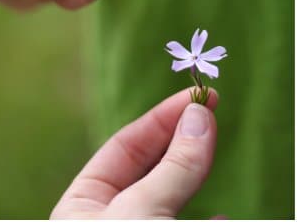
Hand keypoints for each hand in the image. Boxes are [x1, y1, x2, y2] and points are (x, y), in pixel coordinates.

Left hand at [51, 89, 217, 218]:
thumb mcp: (142, 210)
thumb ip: (173, 167)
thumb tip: (199, 115)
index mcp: (81, 205)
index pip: (124, 147)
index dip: (161, 118)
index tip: (197, 96)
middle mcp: (108, 220)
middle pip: (150, 170)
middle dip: (182, 142)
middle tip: (212, 110)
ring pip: (172, 202)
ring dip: (197, 180)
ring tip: (215, 148)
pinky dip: (209, 220)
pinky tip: (225, 217)